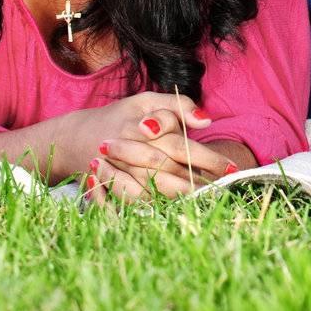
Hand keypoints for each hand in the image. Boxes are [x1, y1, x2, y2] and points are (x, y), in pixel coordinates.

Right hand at [0, 91, 211, 187]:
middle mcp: (130, 149)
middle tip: (223, 191)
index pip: (180, 144)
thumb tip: (207, 119)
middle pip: (169, 170)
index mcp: (142, 126)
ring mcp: (119, 171)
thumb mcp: (148, 101)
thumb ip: (179, 105)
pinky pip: (134, 202)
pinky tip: (176, 209)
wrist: (81, 137)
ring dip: (180, 198)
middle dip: (197, 183)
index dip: (206, 157)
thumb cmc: (124, 116)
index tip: (230, 169)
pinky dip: (156, 206)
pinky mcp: (110, 187)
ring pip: (153, 189)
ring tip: (206, 202)